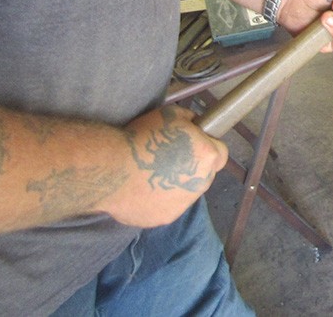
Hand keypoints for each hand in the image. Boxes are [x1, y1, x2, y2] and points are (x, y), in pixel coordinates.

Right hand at [103, 106, 227, 227]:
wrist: (112, 170)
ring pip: (186, 193)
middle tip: (171, 159)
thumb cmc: (142, 138)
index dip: (209, 147)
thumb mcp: (171, 114)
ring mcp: (183, 204)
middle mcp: (201, 184)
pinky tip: (143, 189)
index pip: (221, 154)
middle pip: (205, 175)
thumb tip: (196, 126)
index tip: (194, 144)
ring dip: (177, 184)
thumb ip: (191, 121)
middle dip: (193, 167)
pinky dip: (160, 200)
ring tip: (153, 175)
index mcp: (207, 157)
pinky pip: (168, 207)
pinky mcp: (165, 218)